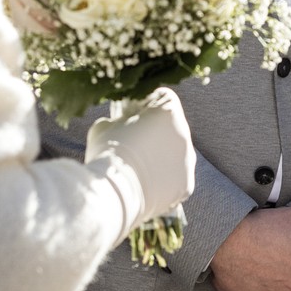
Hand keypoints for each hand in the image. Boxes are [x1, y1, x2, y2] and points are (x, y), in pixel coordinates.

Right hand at [85, 89, 195, 238]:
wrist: (114, 191)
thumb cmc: (106, 153)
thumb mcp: (103, 127)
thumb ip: (115, 121)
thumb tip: (115, 126)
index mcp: (167, 110)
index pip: (161, 98)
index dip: (145, 106)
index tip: (131, 117)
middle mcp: (184, 133)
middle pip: (170, 128)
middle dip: (154, 135)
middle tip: (131, 147)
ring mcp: (188, 160)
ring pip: (175, 155)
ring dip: (160, 159)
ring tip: (136, 171)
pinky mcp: (186, 184)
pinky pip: (176, 179)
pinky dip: (163, 182)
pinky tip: (144, 186)